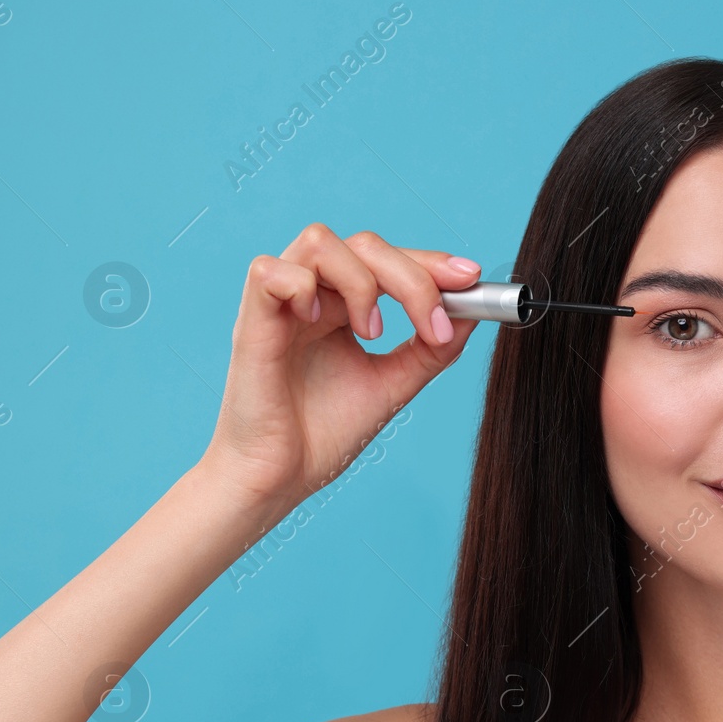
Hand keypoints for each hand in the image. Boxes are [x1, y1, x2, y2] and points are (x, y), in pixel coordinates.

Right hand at [198, 223, 482, 511]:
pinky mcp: (251, 322)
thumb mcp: (394, 385)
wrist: (281, 479)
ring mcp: (281, 306)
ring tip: (370, 333)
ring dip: (361, 281)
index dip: (430, 261)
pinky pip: (269, 270)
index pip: (388, 260)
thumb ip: (431, 350)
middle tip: (432, 325)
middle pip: (364, 244)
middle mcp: (312, 297)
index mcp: (341, 306)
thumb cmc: (323, 435)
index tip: (470, 278)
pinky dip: (303, 286)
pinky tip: (317, 321)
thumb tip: (471, 313)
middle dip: (412, 276)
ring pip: (320, 241)